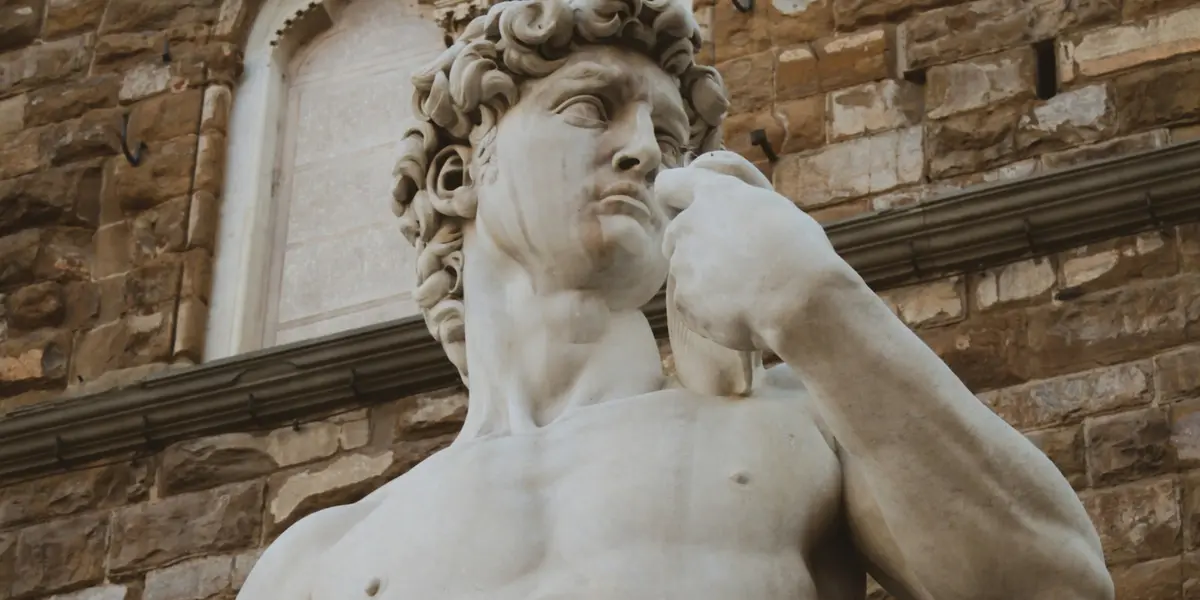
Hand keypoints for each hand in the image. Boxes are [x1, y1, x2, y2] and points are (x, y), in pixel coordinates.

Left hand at [654, 151, 845, 351]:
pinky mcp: (683, 299)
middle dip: (694, 246)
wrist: (797, 301)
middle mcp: (689, 224)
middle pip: (675, 233)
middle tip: (730, 262)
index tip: (683, 209)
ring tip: (744, 291)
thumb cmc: (799, 250)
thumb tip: (732, 214)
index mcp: (714, 195)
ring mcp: (682, 263)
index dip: (674, 199)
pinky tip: (738, 310)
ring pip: (684, 270)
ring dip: (704, 278)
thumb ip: (739, 206)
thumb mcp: (774, 209)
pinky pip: (691, 302)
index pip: (670, 184)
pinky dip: (708, 309)